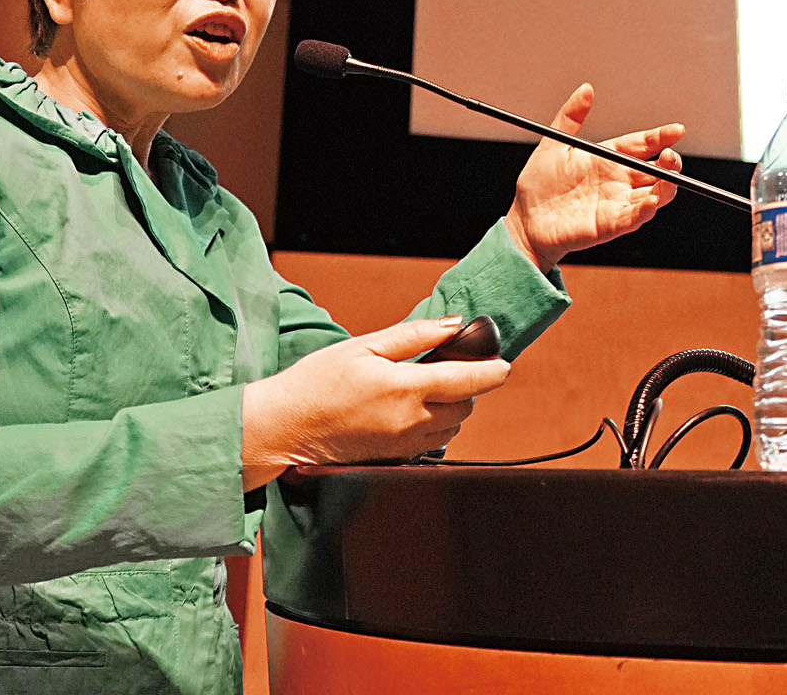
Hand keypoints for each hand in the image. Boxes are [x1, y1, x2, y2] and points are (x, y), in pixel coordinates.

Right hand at [240, 318, 509, 487]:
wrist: (283, 429)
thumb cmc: (315, 383)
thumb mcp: (363, 347)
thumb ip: (413, 335)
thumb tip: (452, 325)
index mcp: (405, 388)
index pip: (468, 381)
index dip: (492, 371)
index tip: (503, 364)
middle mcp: (410, 421)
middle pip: (465, 406)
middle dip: (467, 387)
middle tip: (448, 368)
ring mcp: (403, 445)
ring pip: (451, 428)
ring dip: (451, 408)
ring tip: (425, 389)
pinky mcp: (394, 459)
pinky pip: (431, 444)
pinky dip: (433, 427)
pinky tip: (410, 411)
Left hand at [504, 83, 684, 269]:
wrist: (524, 219)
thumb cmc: (538, 186)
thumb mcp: (553, 145)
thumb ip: (570, 117)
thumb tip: (586, 90)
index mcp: (607, 159)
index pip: (642, 145)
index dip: (661, 137)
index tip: (676, 130)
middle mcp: (617, 180)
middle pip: (657, 170)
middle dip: (671, 163)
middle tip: (670, 155)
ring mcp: (617, 203)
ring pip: (655, 195)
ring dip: (667, 187)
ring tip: (669, 177)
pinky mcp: (610, 224)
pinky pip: (634, 217)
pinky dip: (646, 210)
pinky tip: (651, 200)